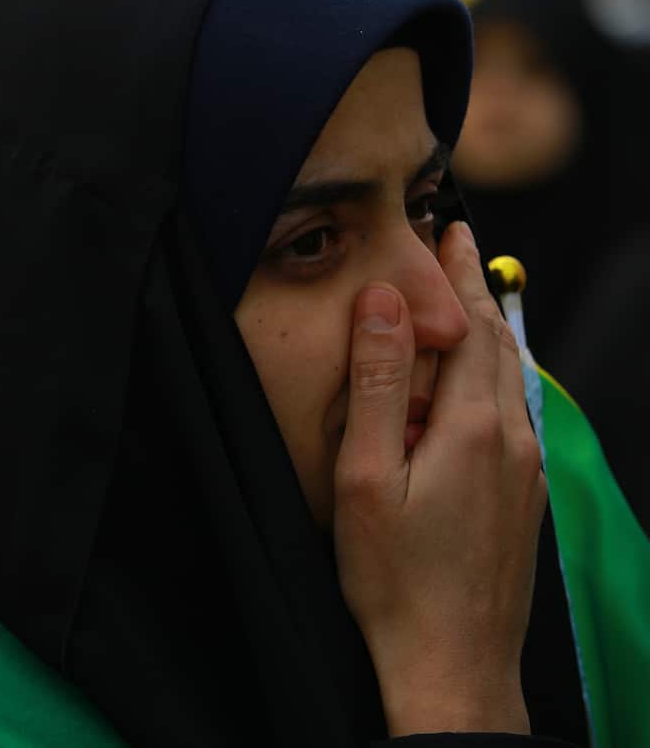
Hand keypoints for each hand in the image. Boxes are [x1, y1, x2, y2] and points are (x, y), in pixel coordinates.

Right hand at [332, 222, 545, 736]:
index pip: (468, 326)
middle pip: (499, 345)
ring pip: (512, 380)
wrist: (452, 662)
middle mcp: (511, 441)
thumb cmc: (394, 577)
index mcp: (470, 427)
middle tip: (457, 248)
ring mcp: (525, 472)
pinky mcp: (524, 499)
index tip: (447, 230)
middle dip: (475, 291)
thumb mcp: (365, 477)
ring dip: (489, 332)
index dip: (455, 274)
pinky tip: (478, 384)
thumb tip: (385, 306)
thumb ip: (376, 386)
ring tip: (467, 302)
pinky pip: (514, 415)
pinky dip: (494, 377)